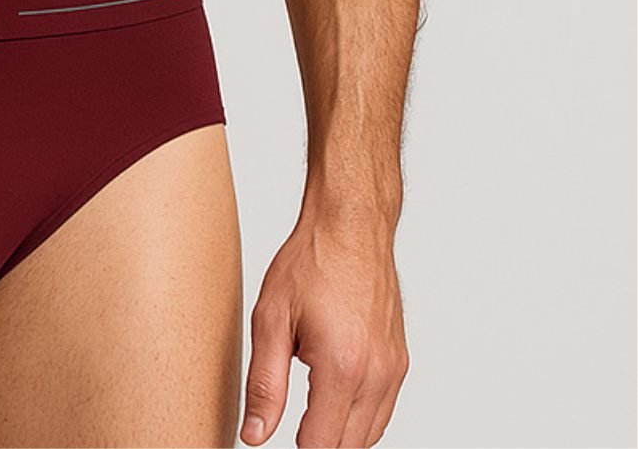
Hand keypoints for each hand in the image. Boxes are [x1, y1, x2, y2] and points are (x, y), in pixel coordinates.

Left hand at [241, 212, 407, 447]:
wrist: (351, 225)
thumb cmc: (311, 261)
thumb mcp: (270, 319)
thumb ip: (264, 385)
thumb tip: (254, 435)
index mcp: (342, 368)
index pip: (321, 446)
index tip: (273, 442)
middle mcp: (377, 375)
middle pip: (349, 447)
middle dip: (318, 445)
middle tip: (289, 429)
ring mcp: (394, 369)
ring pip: (370, 434)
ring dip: (339, 435)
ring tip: (307, 419)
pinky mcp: (399, 361)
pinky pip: (382, 410)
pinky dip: (358, 418)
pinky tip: (331, 400)